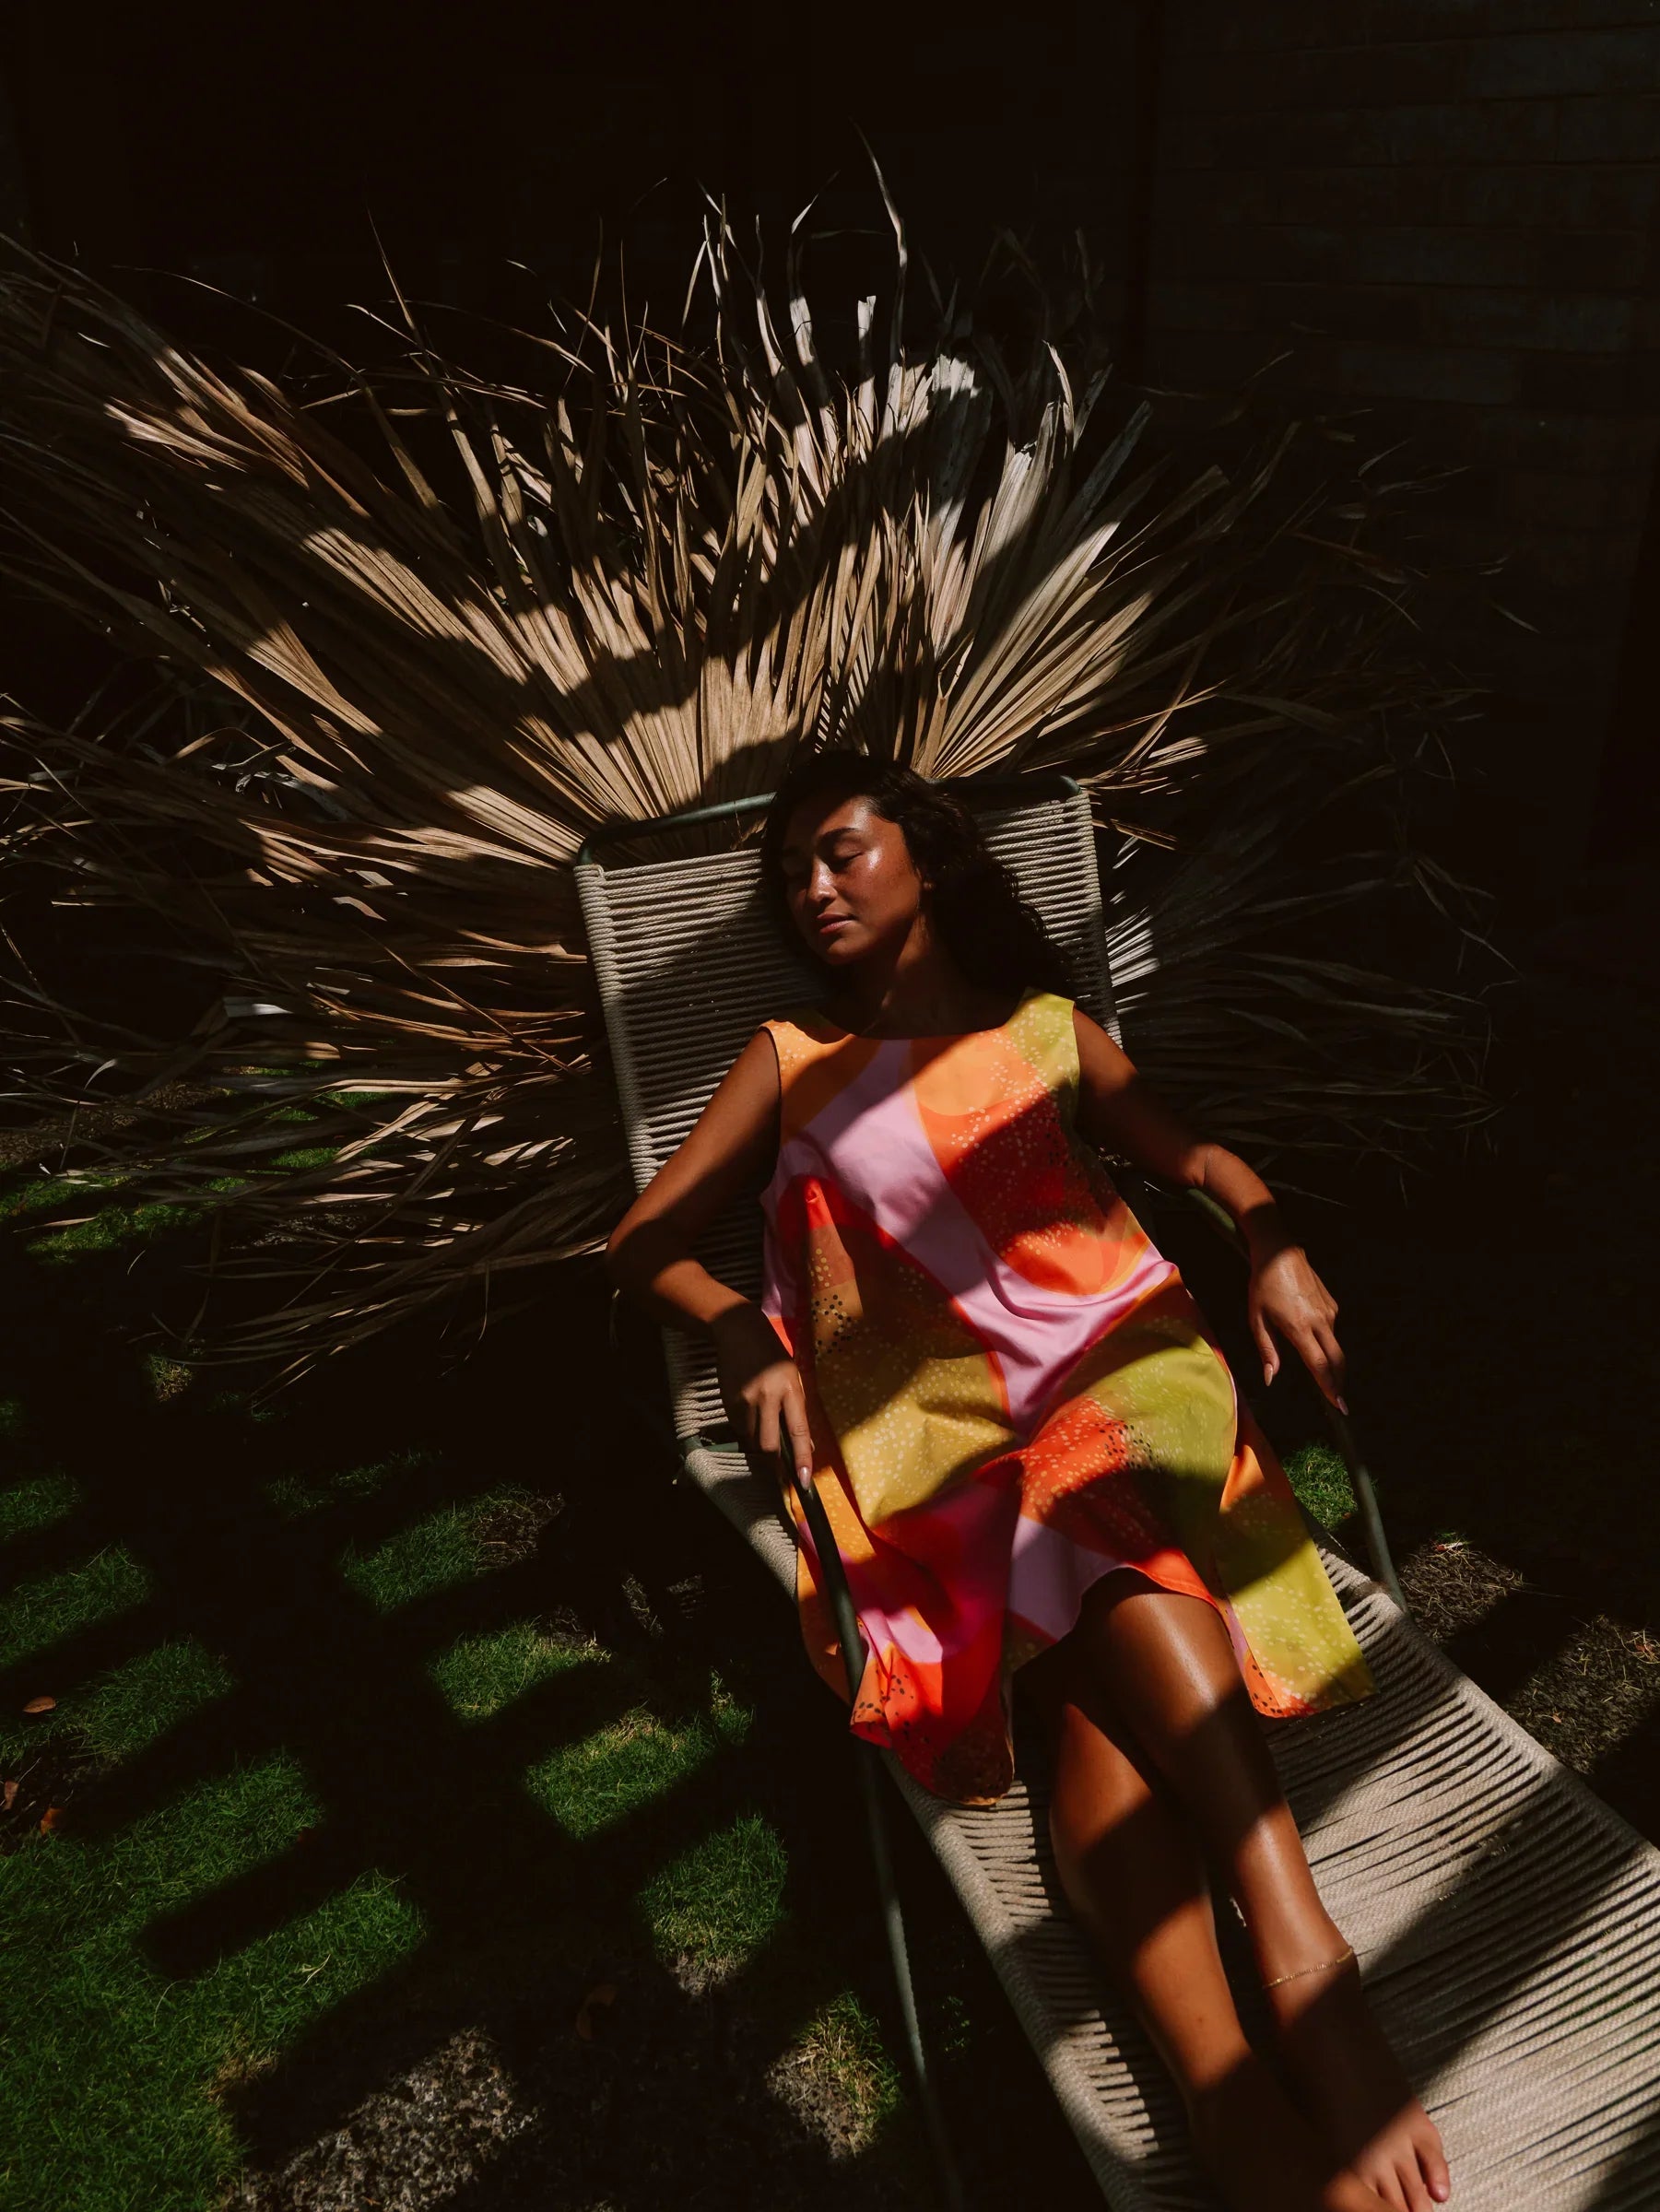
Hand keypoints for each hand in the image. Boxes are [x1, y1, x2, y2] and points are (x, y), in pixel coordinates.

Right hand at [710, 1302, 814, 1481]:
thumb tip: (807, 1445)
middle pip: (767, 1445)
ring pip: (751, 1440)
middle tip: (778, 1473)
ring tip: (762, 1427)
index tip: (804, 1481)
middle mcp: (767, 1397)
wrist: (738, 1332)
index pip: (798, 1431)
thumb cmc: (774, 1356)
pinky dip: (746, 1431)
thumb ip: (799, 1410)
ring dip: (758, 1445)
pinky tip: (749, 1413)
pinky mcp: (728, 1403)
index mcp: (790, 1389)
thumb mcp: (794, 1377)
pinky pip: (739, 1429)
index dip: (802, 1458)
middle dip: (773, 1464)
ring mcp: (745, 1401)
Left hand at [1247, 1246, 1347, 1411]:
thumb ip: (1267, 1350)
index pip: (1320, 1365)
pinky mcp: (1332, 1305)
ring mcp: (1329, 1312)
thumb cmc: (1263, 1286)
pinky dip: (1326, 1341)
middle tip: (1340, 1402)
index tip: (1339, 1406)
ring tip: (1327, 1377)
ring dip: (1332, 1363)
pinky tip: (1313, 1339)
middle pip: (1338, 1361)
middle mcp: (1320, 1322)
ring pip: (1336, 1346)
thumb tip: (1271, 1378)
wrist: (1280, 1253)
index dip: (1330, 1388)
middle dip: (1340, 1383)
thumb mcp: (1256, 1319)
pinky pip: (1332, 1330)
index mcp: (1300, 1328)